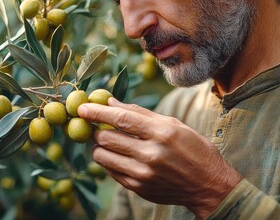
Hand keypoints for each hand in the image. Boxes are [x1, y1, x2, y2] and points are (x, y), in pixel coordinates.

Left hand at [78, 97, 242, 218]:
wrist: (208, 185)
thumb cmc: (193, 148)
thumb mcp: (172, 124)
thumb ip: (140, 113)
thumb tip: (111, 102)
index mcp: (161, 133)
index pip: (120, 118)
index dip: (97, 112)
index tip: (82, 108)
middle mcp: (150, 154)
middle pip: (106, 137)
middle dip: (97, 129)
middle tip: (99, 126)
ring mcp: (143, 174)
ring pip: (102, 156)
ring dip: (100, 146)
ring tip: (109, 142)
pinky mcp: (138, 188)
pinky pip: (110, 171)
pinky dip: (110, 161)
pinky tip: (121, 157)